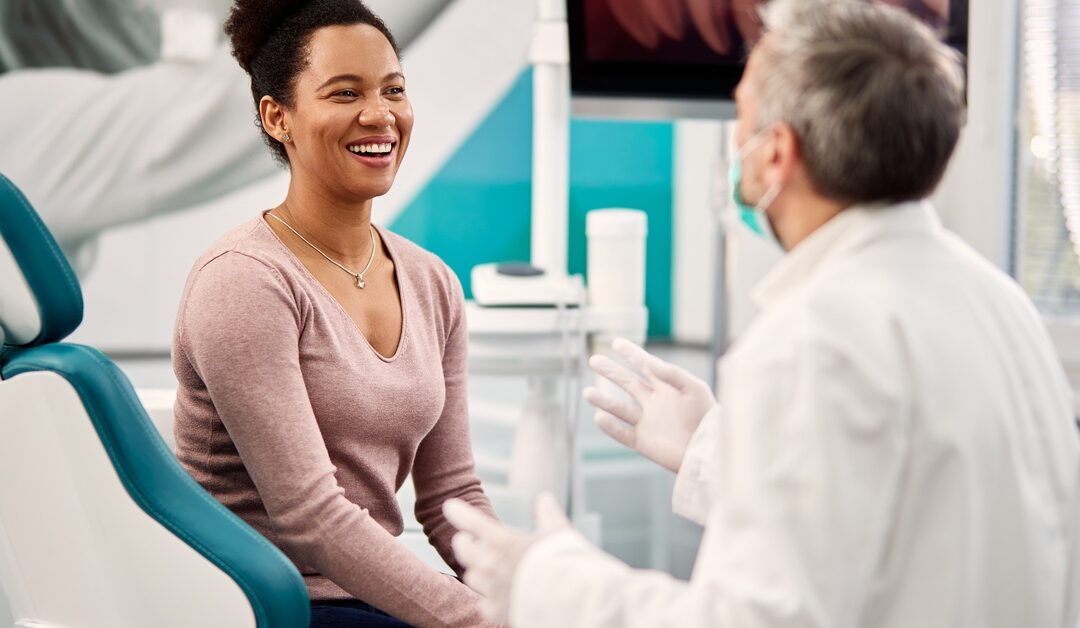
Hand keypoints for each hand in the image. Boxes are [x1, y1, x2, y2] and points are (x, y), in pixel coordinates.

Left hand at [444, 493, 569, 624]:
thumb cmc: (566, 563)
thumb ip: (548, 513)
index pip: (473, 523)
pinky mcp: (497, 611)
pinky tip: (494, 595)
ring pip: (471, 577)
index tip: (450, 506)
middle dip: (463, 542)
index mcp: (504, 542)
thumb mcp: (559, 532)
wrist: (570, 601)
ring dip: (476, 570)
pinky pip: (483, 603)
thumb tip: (544, 497)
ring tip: (483, 567)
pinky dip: (487, 598)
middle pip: (464, 550)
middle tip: (465, 539)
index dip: (459, 512)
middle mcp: (492, 565)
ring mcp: (492, 589)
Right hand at [584, 338, 716, 471]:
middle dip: (611, 371)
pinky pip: (623, 433)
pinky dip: (610, 426)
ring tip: (587, 392)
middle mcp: (655, 402)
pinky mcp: (644, 442)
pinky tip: (599, 417)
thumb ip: (672, 374)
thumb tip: (649, 362)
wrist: (710, 451)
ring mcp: (648, 422)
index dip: (631, 354)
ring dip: (603, 401)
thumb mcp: (694, 389)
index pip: (645, 366)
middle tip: (593, 360)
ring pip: (620, 409)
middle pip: (628, 383)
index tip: (616, 343)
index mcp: (668, 387)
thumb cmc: (708, 418)